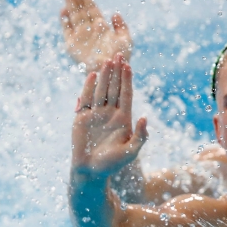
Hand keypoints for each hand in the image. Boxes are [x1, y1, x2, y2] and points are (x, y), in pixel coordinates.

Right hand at [61, 0, 132, 70]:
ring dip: (70, 4)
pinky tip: (63, 10)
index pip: (92, 9)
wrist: (110, 70)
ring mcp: (80, 36)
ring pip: (73, 16)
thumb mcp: (126, 40)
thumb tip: (115, 13)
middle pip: (81, 10)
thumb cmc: (121, 58)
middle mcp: (89, 30)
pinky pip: (67, 30)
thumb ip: (122, 27)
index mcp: (102, 28)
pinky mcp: (72, 45)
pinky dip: (64, 21)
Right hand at [72, 54, 147, 178]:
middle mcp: (110, 114)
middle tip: (118, 54)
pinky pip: (86, 99)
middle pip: (115, 88)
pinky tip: (93, 75)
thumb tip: (144, 117)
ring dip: (105, 76)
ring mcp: (96, 115)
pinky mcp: (82, 118)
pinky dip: (88, 87)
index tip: (128, 65)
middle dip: (117, 72)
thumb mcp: (131, 152)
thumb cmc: (113, 164)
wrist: (90, 171)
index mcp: (124, 119)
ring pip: (101, 91)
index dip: (127, 80)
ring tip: (107, 61)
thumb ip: (140, 136)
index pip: (126, 95)